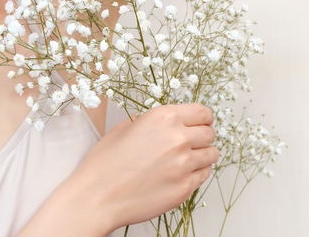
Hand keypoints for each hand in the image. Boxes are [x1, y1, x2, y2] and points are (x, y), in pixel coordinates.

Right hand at [67, 103, 219, 230]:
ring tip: (187, 159)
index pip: (203, 112)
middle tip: (192, 143)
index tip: (201, 123)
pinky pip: (204, 175)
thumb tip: (170, 121)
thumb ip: (153, 121)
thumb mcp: (126, 127)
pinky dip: (198, 173)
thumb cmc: (105, 163)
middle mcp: (178, 138)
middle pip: (210, 133)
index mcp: (163, 118)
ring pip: (212, 154)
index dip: (203, 118)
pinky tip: (182, 173)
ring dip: (203, 155)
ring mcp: (184, 164)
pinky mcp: (185, 187)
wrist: (96, 196)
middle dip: (203, 137)